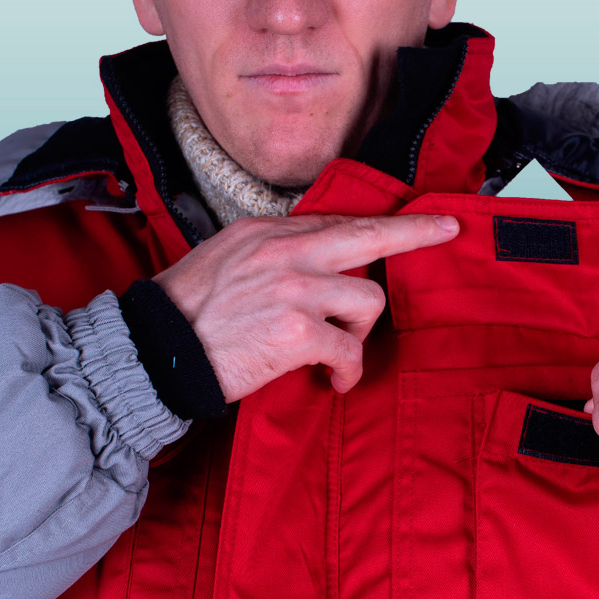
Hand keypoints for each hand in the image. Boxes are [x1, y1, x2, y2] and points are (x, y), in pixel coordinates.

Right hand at [153, 213, 458, 400]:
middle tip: (446, 232)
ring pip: (368, 300)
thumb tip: (318, 263)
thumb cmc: (187, 314)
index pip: (339, 222)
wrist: (153, 351)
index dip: (386, 223)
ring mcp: (294, 288)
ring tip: (336, 353)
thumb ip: (275, 255)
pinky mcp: (297, 331)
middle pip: (370, 235)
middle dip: (415, 232)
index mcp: (267, 233)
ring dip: (360, 333)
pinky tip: (332, 380)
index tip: (425, 218)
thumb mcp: (227, 260)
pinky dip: (347, 370)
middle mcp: (285, 252)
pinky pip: (350, 349)